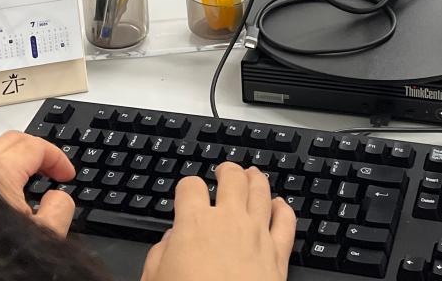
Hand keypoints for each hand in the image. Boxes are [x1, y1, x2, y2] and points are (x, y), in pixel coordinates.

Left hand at [0, 130, 75, 236]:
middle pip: (12, 140)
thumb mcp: (42, 237)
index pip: (35, 146)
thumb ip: (59, 210)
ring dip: (10, 158)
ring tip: (23, 180)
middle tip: (50, 171)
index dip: (57, 158)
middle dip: (36, 152)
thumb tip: (58, 197)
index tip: (66, 175)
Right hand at [141, 162, 295, 280]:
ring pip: (261, 190)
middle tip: (225, 170)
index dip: (188, 186)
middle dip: (227, 170)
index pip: (191, 186)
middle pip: (233, 178)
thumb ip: (159, 254)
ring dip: (255, 178)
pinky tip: (279, 205)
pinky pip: (286, 221)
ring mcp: (257, 234)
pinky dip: (283, 208)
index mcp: (195, 223)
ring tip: (251, 175)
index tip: (188, 192)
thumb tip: (169, 241)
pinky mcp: (279, 254)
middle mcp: (229, 221)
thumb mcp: (155, 279)